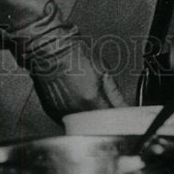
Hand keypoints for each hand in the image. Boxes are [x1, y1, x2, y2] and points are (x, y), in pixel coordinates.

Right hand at [0, 0, 125, 119]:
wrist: (48, 47)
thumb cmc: (73, 52)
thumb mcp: (102, 67)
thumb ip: (114, 91)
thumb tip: (124, 105)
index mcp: (90, 99)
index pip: (112, 119)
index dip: (121, 117)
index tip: (125, 114)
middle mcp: (75, 110)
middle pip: (97, 126)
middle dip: (106, 120)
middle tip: (110, 108)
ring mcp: (61, 112)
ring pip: (82, 124)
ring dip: (90, 117)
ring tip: (90, 99)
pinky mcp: (52, 110)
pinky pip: (68, 118)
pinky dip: (76, 112)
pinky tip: (77, 98)